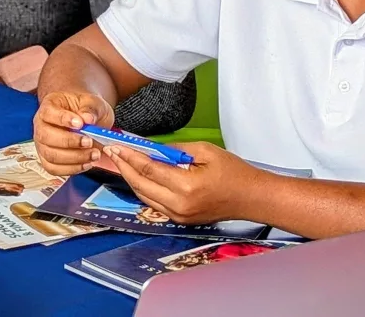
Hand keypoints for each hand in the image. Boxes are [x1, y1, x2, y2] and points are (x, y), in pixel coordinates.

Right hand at [33, 91, 114, 175]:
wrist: (84, 118)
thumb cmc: (84, 108)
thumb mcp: (92, 101)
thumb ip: (91, 108)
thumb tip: (88, 119)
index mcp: (49, 106)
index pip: (49, 112)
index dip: (63, 119)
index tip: (80, 123)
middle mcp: (41, 125)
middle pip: (46, 136)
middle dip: (69, 142)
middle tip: (89, 141)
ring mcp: (43, 144)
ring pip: (51, 155)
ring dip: (74, 158)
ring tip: (93, 154)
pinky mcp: (48, 159)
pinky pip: (54, 169)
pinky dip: (71, 169)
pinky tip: (86, 163)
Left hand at [106, 141, 258, 224]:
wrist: (251, 198)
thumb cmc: (233, 172)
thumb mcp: (204, 151)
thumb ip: (174, 150)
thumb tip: (150, 147)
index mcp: (186, 186)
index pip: (148, 169)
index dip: (129, 156)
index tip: (116, 145)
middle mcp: (179, 205)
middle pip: (140, 184)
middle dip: (124, 167)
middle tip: (113, 151)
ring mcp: (179, 215)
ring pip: (143, 196)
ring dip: (131, 178)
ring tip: (122, 161)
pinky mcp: (180, 220)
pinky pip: (154, 203)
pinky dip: (143, 188)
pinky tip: (138, 175)